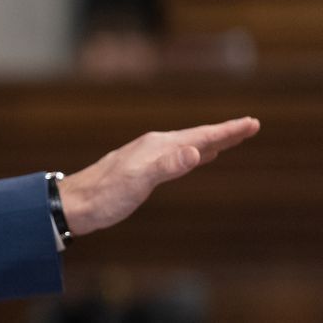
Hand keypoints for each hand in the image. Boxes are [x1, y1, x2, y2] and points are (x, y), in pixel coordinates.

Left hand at [59, 116, 260, 235]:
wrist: (75, 204)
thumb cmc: (105, 196)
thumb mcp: (138, 183)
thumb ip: (166, 167)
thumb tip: (195, 151)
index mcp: (157, 146)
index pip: (199, 136)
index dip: (227, 132)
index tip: (251, 123)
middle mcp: (153, 146)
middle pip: (196, 137)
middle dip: (224, 133)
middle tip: (250, 126)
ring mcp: (148, 157)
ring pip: (187, 145)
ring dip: (211, 142)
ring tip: (229, 139)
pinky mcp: (143, 169)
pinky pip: (177, 156)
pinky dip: (194, 153)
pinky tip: (197, 156)